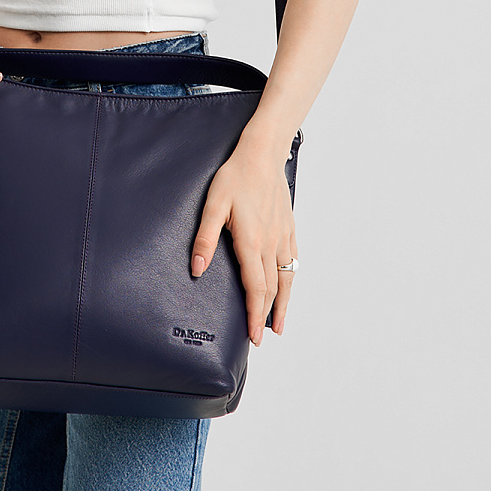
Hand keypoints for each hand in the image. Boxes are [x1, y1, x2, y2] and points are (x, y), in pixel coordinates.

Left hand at [189, 138, 297, 344]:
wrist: (262, 154)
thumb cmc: (235, 177)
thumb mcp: (213, 205)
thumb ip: (205, 238)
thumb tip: (197, 269)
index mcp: (251, 242)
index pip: (256, 289)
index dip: (254, 315)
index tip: (253, 336)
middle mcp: (271, 244)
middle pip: (272, 289)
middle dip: (267, 315)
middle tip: (262, 336)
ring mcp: (283, 236)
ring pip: (286, 278)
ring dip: (283, 303)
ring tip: (279, 323)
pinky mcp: (288, 227)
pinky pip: (292, 261)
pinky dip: (290, 280)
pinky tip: (287, 285)